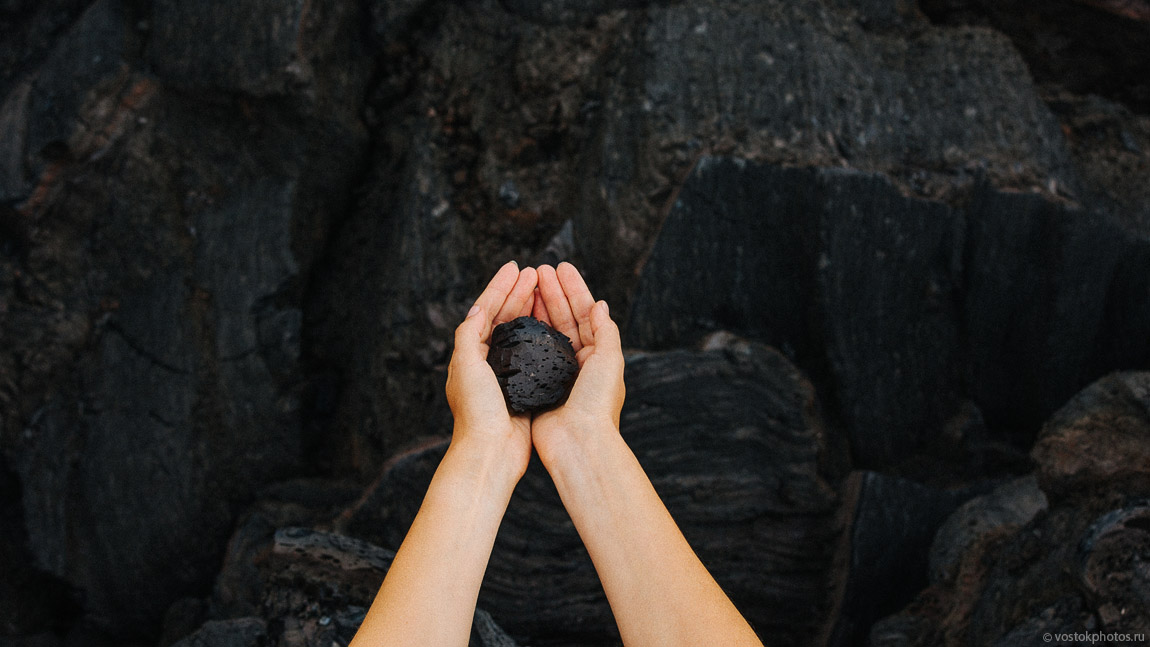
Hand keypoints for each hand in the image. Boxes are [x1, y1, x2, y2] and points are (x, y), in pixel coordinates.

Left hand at [445, 261, 537, 483]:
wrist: (491, 453)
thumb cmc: (477, 413)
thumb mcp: (466, 368)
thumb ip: (468, 336)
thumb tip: (478, 308)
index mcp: (468, 355)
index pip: (484, 311)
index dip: (500, 287)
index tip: (517, 268)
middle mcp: (485, 362)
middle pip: (503, 318)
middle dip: (518, 293)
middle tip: (536, 272)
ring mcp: (505, 375)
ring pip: (519, 333)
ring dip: (530, 310)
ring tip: (545, 290)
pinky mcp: (522, 388)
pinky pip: (533, 352)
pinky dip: (541, 334)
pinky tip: (554, 324)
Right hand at [529, 262, 625, 468]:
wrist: (578, 443)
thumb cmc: (597, 404)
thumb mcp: (609, 361)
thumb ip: (606, 331)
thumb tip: (600, 304)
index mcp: (598, 355)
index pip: (585, 313)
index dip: (573, 289)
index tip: (560, 267)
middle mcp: (577, 362)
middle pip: (564, 318)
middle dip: (552, 292)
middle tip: (539, 269)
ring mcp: (555, 372)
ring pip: (546, 330)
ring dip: (538, 306)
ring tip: (527, 283)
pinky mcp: (536, 384)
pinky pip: (530, 351)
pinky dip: (525, 330)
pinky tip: (516, 313)